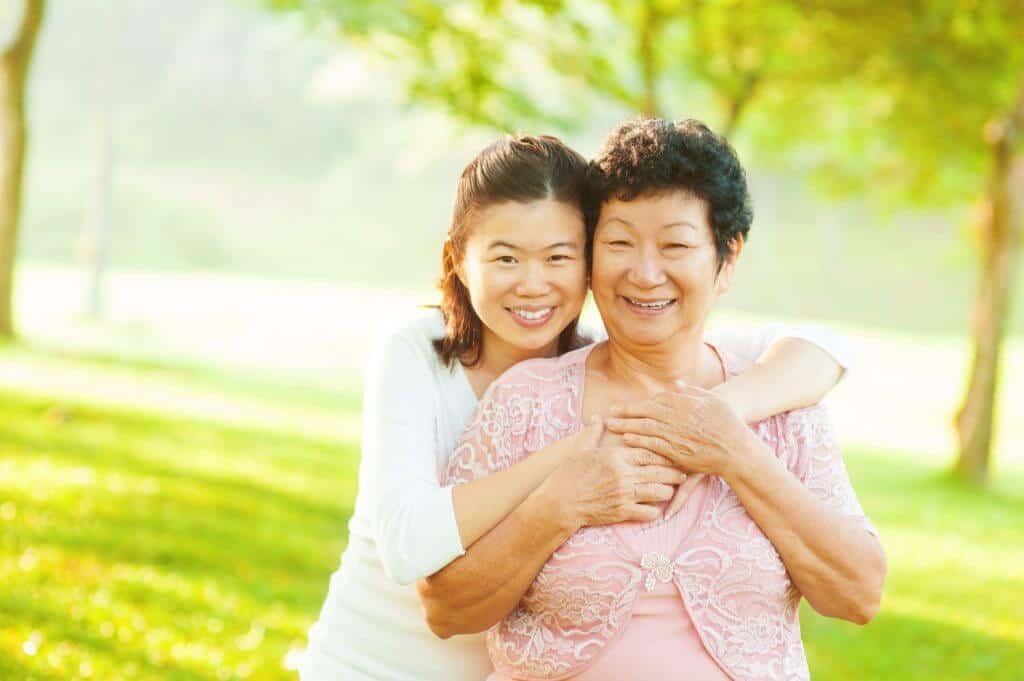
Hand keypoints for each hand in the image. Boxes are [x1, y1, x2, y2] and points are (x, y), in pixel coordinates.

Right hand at [543, 417, 686, 529]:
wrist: (560, 502)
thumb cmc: (569, 474)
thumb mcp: (581, 450)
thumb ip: (593, 433)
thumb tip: (597, 418)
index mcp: (616, 456)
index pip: (650, 452)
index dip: (665, 454)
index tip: (673, 454)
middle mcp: (624, 474)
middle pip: (659, 472)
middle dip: (674, 473)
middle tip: (682, 473)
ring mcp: (624, 494)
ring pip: (659, 492)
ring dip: (667, 491)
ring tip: (669, 489)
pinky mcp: (622, 512)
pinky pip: (648, 512)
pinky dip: (654, 510)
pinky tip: (654, 508)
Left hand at [604, 382, 764, 516]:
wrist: (737, 450)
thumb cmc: (727, 424)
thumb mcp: (713, 401)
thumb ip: (692, 392)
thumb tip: (676, 383)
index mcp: (685, 404)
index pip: (656, 400)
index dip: (640, 403)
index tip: (627, 405)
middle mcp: (678, 418)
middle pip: (645, 412)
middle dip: (626, 411)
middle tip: (609, 412)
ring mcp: (676, 435)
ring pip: (645, 427)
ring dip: (626, 425)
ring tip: (611, 425)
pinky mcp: (676, 452)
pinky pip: (652, 444)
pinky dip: (638, 440)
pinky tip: (626, 438)